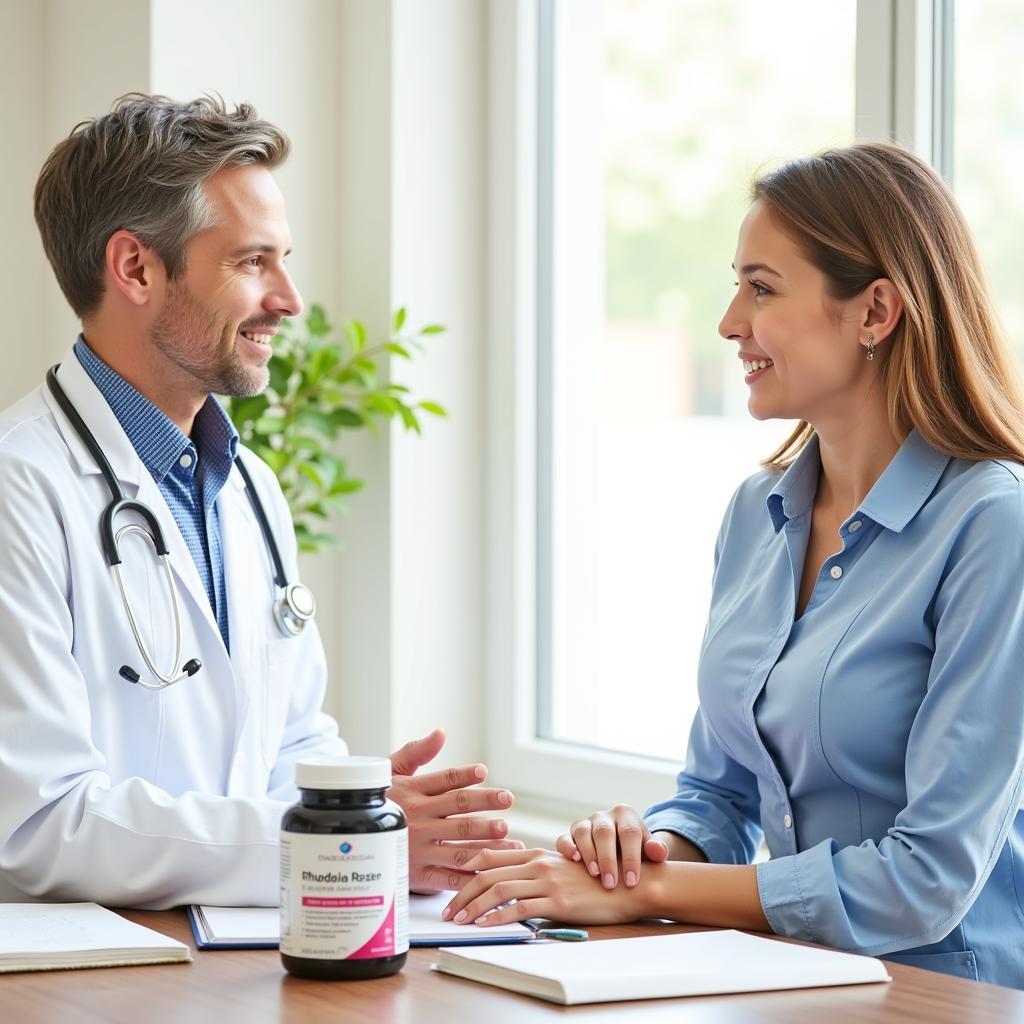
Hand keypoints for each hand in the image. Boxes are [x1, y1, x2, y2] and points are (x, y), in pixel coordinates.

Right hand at [387, 729, 523, 891]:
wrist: (354, 840)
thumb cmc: (381, 800)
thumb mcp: (391, 771)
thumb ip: (416, 751)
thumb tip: (440, 733)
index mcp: (412, 792)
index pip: (443, 781)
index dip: (463, 775)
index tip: (483, 771)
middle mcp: (417, 819)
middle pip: (457, 810)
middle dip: (484, 805)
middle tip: (507, 799)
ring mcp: (419, 848)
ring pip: (459, 845)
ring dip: (487, 843)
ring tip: (510, 838)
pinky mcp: (419, 874)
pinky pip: (448, 878)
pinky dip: (471, 877)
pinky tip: (491, 873)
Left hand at [441, 848, 651, 926]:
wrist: (630, 884)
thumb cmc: (596, 881)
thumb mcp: (562, 871)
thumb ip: (537, 874)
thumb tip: (511, 887)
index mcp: (536, 855)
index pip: (491, 857)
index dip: (466, 870)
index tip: (450, 885)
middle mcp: (538, 863)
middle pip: (487, 872)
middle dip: (461, 891)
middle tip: (447, 909)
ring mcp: (547, 881)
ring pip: (498, 889)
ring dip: (472, 905)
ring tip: (458, 919)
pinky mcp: (557, 901)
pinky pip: (519, 908)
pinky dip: (496, 916)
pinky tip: (484, 924)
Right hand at [554, 804, 666, 888]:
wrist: (620, 852)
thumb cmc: (637, 854)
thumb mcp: (650, 853)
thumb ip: (657, 852)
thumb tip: (657, 851)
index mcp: (627, 816)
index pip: (629, 832)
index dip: (631, 857)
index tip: (632, 882)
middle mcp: (605, 817)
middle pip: (604, 831)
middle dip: (607, 859)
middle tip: (610, 884)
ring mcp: (586, 823)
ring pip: (583, 831)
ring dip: (587, 853)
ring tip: (594, 874)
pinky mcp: (571, 834)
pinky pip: (565, 837)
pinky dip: (567, 847)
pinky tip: (573, 860)